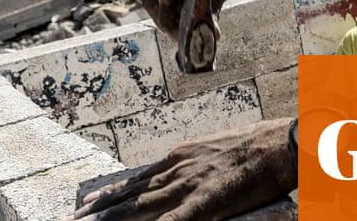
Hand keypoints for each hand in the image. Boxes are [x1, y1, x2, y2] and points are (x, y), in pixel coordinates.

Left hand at [69, 118, 296, 219]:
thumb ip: (195, 164)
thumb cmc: (259, 147)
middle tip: (73, 218)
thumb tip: (178, 175)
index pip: (138, 178)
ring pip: (140, 207)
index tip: (88, 203)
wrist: (282, 143)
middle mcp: (178, 168)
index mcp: (182, 156)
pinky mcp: (204, 201)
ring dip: (111, 219)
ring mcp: (189, 185)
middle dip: (100, 210)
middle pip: (131, 194)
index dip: (110, 193)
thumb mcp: (219, 149)